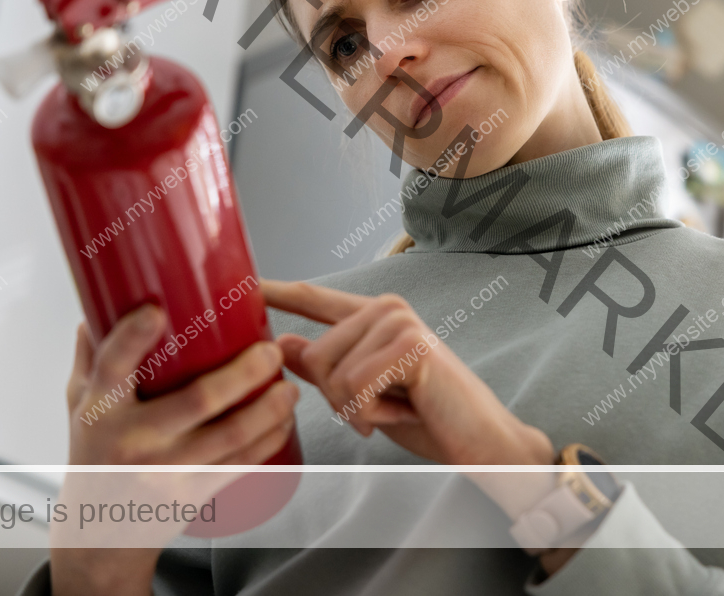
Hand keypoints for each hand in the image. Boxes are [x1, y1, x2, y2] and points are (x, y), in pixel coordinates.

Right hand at [50, 304, 298, 595]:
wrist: (98, 535)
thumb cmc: (93, 456)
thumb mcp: (79, 405)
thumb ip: (92, 356)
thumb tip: (100, 303)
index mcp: (100, 410)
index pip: (111, 367)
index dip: (132, 338)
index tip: (155, 310)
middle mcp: (132, 440)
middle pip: (196, 400)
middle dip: (242, 373)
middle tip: (269, 350)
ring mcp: (164, 471)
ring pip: (230, 435)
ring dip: (268, 408)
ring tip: (288, 387)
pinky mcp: (191, 494)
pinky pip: (239, 463)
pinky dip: (268, 439)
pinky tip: (283, 420)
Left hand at [264, 279, 551, 466]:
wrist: (481, 441)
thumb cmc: (427, 417)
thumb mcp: (364, 396)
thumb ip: (325, 369)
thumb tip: (281, 343)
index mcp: (374, 316)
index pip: (315, 299)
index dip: (276, 290)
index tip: (242, 282)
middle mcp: (387, 308)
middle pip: (314, 354)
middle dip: (336, 398)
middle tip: (378, 409)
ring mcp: (399, 322)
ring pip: (331, 373)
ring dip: (356, 409)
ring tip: (396, 408)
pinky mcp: (409, 345)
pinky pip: (355, 387)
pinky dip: (372, 414)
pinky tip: (404, 411)